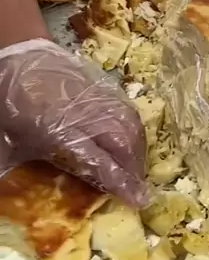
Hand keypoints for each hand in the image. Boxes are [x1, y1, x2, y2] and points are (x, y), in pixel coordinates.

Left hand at [0, 39, 148, 205]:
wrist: (21, 58)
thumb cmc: (17, 107)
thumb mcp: (23, 142)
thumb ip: (50, 162)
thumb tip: (75, 189)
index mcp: (59, 129)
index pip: (99, 160)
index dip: (121, 181)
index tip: (139, 200)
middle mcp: (84, 112)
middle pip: (122, 142)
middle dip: (135, 168)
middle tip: (141, 188)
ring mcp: (97, 96)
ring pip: (130, 125)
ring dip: (138, 150)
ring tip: (139, 169)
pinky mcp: (104, 85)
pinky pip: (128, 110)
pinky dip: (135, 131)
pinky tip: (134, 144)